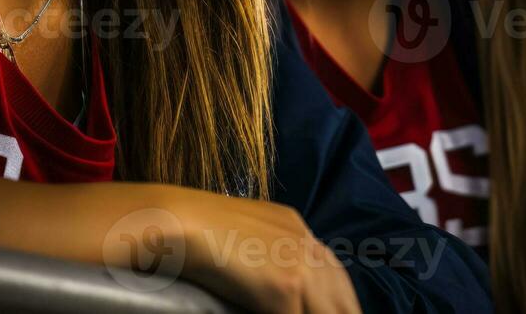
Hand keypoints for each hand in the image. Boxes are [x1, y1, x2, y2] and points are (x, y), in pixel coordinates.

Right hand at [176, 189, 359, 313]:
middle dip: (344, 312)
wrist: (182, 220)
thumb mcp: (245, 231)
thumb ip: (268, 252)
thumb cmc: (197, 227)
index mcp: (297, 229)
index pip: (334, 273)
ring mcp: (300, 267)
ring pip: (330, 310)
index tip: (335, 310)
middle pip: (342, 294)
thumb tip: (272, 280)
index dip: (337, 298)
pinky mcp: (287, 289)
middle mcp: (306, 245)